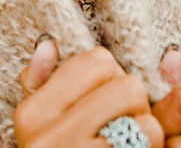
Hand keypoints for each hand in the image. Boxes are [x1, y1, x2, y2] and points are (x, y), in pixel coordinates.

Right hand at [15, 38, 163, 146]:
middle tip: (119, 128)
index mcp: (30, 115)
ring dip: (147, 134)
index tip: (100, 103)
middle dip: (133, 105)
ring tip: (127, 147)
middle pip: (126, 86)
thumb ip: (43, 83)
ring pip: (146, 121)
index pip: (97, 60)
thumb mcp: (41, 126)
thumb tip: (47, 44)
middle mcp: (48, 139)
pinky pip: (151, 145)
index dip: (110, 78)